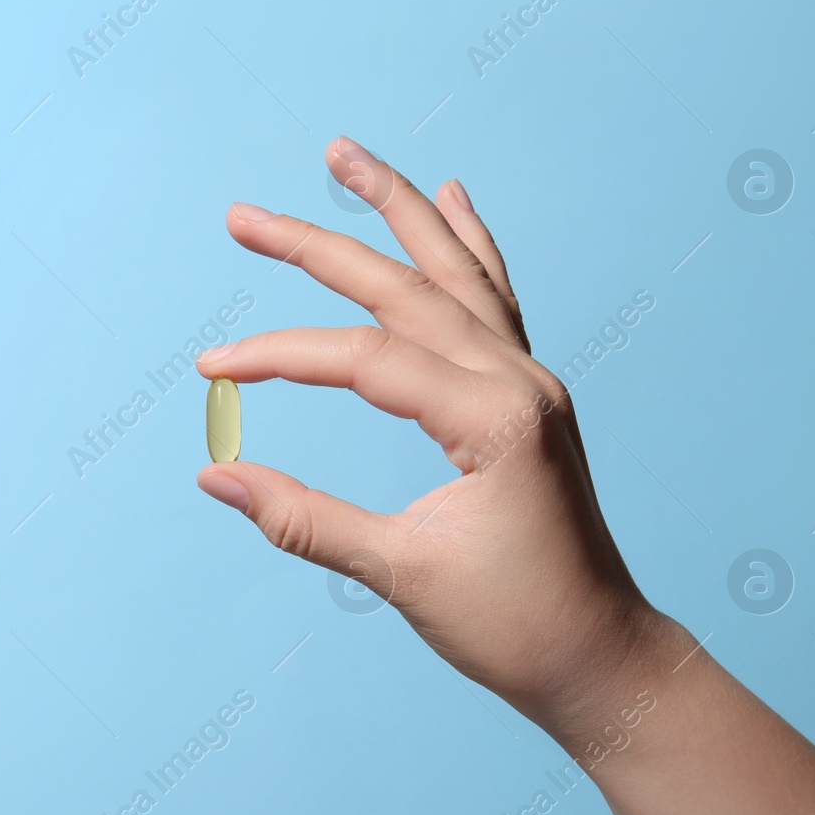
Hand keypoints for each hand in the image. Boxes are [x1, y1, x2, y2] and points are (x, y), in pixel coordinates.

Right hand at [195, 137, 666, 731]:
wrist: (602, 658)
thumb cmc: (512, 626)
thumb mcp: (401, 573)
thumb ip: (303, 518)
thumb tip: (214, 472)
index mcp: (494, 418)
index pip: (364, 358)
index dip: (280, 356)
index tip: (213, 370)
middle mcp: (519, 380)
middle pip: (404, 288)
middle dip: (318, 247)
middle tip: (243, 216)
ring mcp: (531, 379)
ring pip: (453, 271)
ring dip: (396, 211)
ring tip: (344, 156)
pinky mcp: (530, 393)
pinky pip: (494, 297)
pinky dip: (468, 244)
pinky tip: (452, 198)